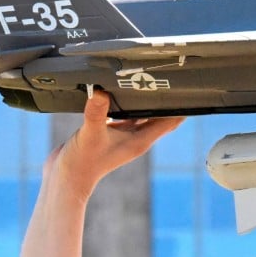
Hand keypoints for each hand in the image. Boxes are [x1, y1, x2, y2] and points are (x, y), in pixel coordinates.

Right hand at [47, 89, 183, 202]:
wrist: (65, 179)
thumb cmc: (82, 163)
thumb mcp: (90, 134)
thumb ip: (96, 113)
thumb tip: (100, 93)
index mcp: (140, 140)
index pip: (169, 121)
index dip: (181, 107)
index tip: (190, 90)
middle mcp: (135, 137)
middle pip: (158, 115)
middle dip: (164, 99)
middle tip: (170, 77)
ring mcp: (123, 135)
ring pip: (140, 113)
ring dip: (143, 99)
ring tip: (146, 78)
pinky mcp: (109, 131)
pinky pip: (123, 113)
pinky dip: (123, 103)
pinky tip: (117, 90)